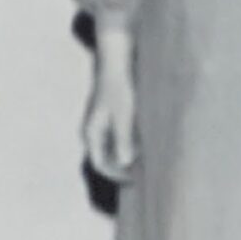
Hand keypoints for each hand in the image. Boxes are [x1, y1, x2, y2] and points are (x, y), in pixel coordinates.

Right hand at [82, 48, 138, 183]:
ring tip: (149, 154)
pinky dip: (131, 141)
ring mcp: (101, 122)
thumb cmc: (119, 87)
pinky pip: (119, 136)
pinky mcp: (111, 115)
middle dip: (125, 165)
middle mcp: (93, 130)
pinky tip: (146, 137)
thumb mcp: (124, 115)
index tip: (138, 178)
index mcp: (91, 133)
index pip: (101, 165)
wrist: (116, 60)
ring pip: (114, 147)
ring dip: (129, 153)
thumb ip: (124, 140)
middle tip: (146, 169)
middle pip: (107, 157)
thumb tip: (125, 162)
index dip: (119, 175)